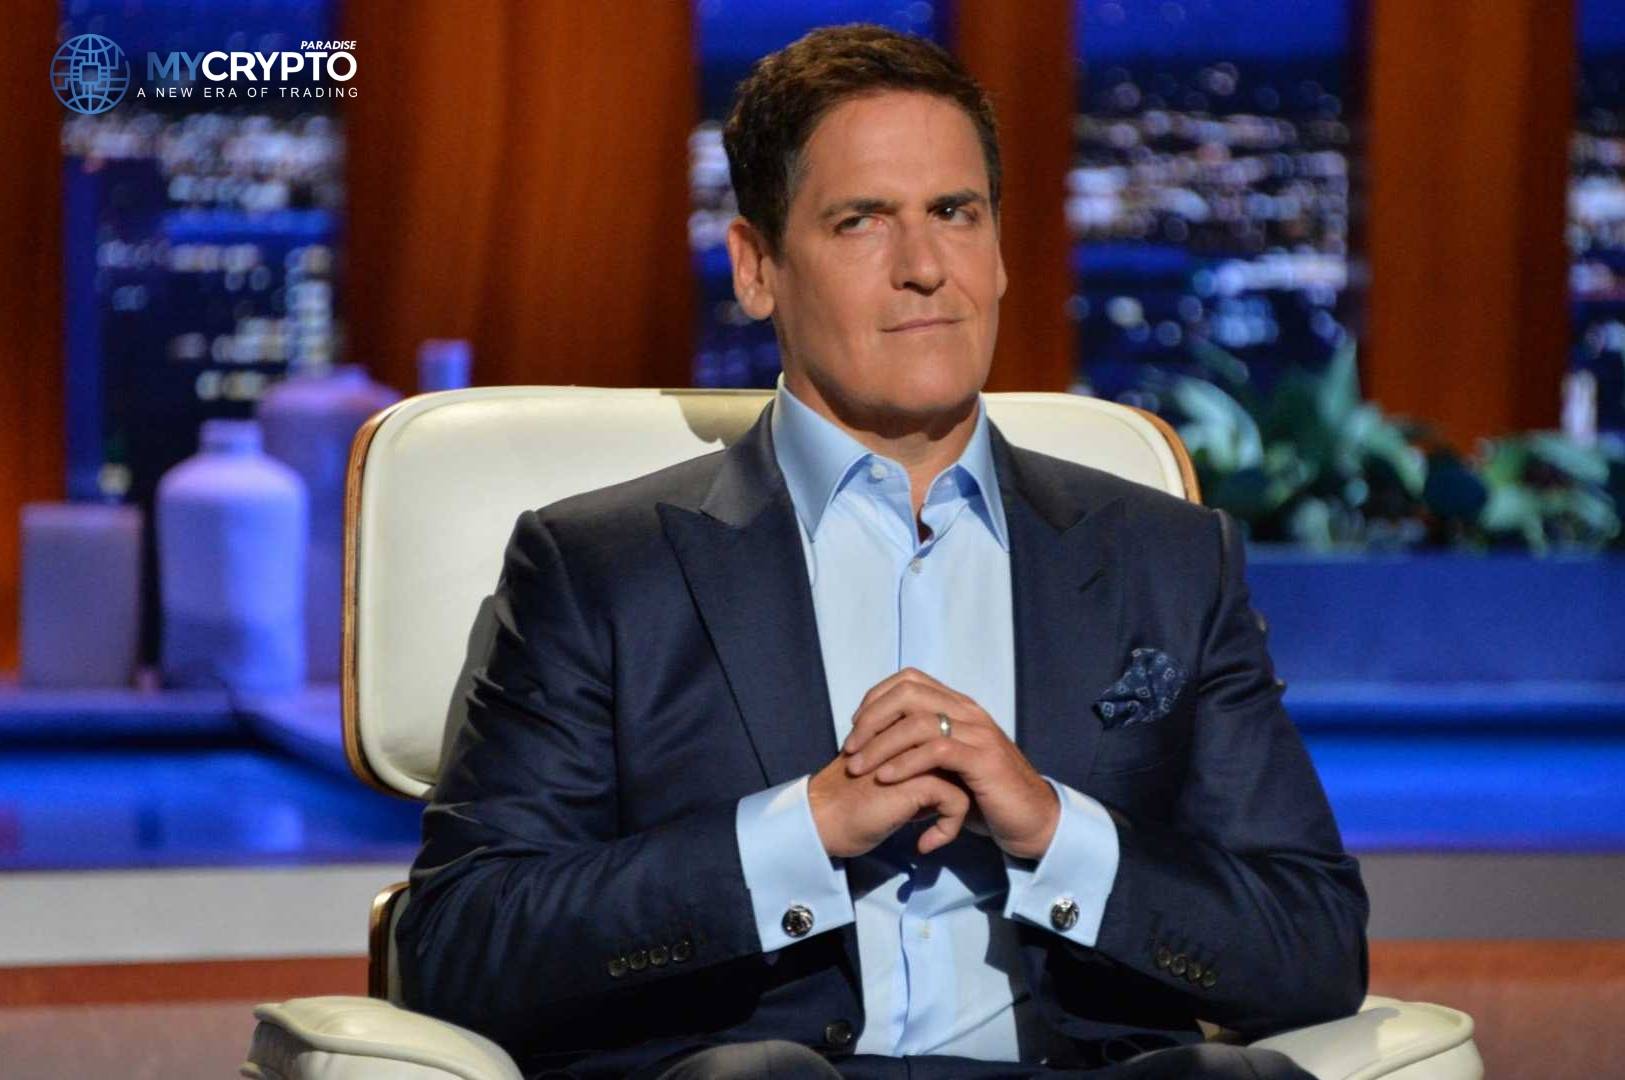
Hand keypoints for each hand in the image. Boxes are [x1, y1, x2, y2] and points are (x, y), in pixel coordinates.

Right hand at [807, 749, 972, 859]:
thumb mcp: (883, 775)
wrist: (822, 819)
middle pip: (960, 755)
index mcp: (902, 729)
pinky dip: (947, 827)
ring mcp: (918, 755)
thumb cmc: (847, 801)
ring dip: (956, 810)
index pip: (947, 743)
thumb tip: (941, 782)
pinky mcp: (920, 781)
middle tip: (949, 815)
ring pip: (963, 777)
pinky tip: (924, 845)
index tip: (937, 805)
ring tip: (937, 833)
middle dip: (962, 786)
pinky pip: (955, 801)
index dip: (948, 771)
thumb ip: (909, 768)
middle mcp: (913, 735)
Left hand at [842, 667, 1059, 859]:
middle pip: (908, 694)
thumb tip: (878, 745)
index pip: (909, 680)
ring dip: (880, 744)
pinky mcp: (983, 760)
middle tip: (849, 749)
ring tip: (858, 768)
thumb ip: (922, 748)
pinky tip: (885, 779)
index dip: (875, 698)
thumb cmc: (986, 795)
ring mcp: (978, 733)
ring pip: (918, 722)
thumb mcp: (949, 765)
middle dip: (871, 719)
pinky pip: (936, 751)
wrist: (1031, 819)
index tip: (855, 728)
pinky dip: (905, 763)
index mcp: (959, 706)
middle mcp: (968, 712)